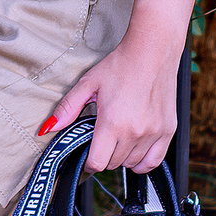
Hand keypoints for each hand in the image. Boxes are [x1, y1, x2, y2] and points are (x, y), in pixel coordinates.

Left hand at [42, 38, 179, 173]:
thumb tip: (47, 128)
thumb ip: (67, 108)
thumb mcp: (88, 83)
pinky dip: (142, 161)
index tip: (87, 154)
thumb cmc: (121, 65)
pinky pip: (153, 161)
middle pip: (113, 164)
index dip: (88, 161)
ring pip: (132, 164)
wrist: (153, 51)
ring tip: (118, 136)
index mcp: (113, 123)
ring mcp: (154, 133)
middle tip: (102, 137)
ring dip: (122, 156)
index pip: (97, 163)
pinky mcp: (168, 130)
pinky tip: (135, 149)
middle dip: (104, 155)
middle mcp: (135, 132)